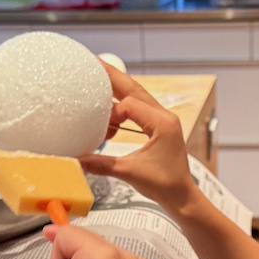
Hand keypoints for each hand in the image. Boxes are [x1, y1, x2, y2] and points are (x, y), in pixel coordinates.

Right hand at [81, 61, 199, 213]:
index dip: (112, 114)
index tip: (101, 130)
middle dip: (113, 76)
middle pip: (134, 89)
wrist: (181, 196)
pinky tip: (107, 113)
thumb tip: (76, 160)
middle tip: (93, 62)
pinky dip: (122, 108)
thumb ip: (102, 164)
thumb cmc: (164, 185)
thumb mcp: (130, 173)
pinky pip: (138, 110)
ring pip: (137, 97)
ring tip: (97, 78)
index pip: (130, 106)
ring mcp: (163, 120)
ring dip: (117, 89)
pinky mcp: (159, 127)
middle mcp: (164, 117)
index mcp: (162, 123)